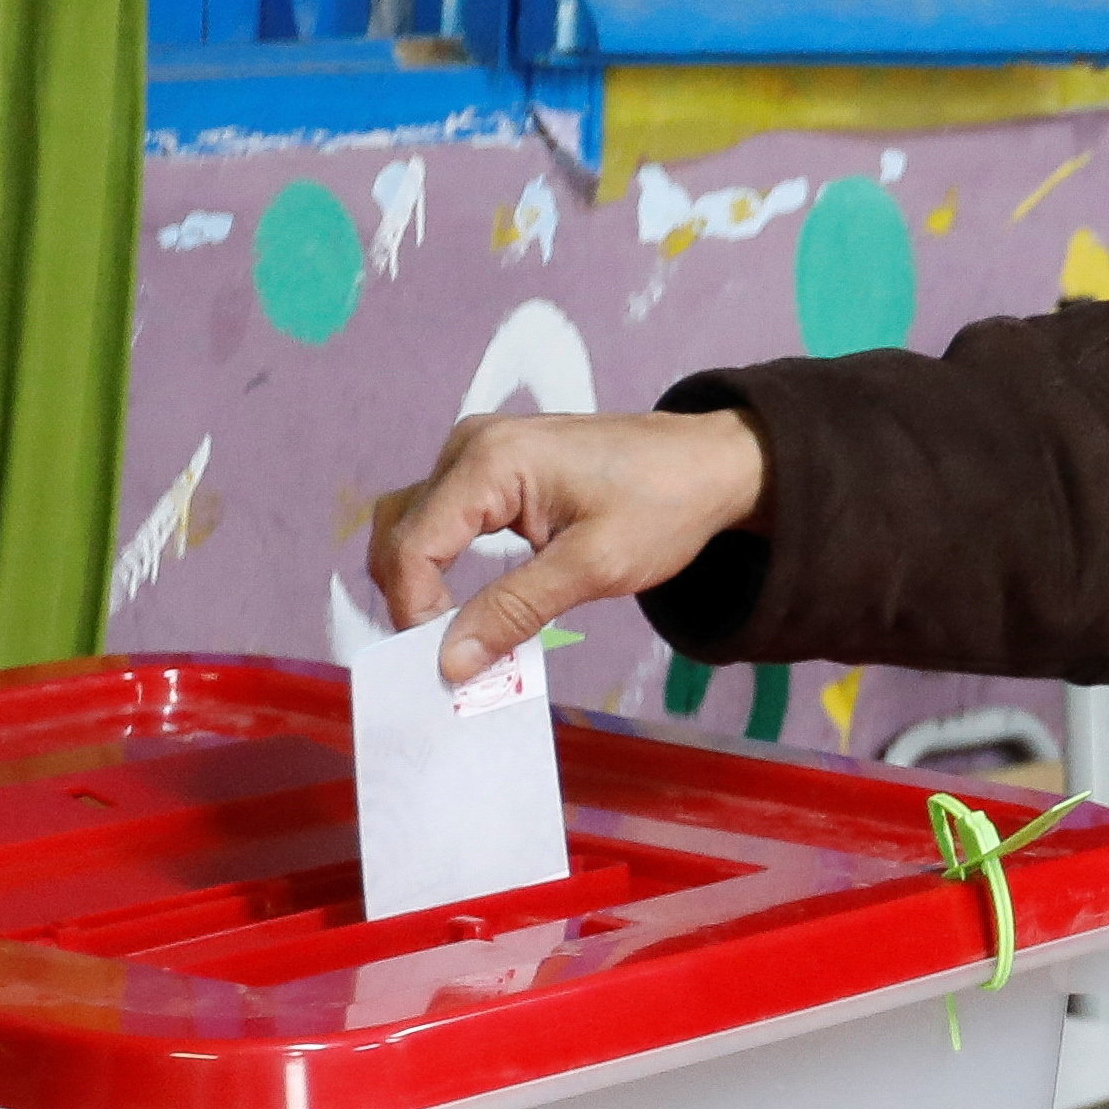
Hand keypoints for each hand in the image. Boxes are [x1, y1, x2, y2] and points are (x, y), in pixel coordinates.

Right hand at [368, 410, 771, 684]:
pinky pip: (443, 519)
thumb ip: (515, 612)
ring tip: (458, 638)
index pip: (413, 545)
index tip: (445, 662)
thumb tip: (450, 661)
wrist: (709, 465)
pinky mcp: (490, 468)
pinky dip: (443, 566)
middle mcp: (471, 446)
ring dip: (421, 584)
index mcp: (490, 459)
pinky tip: (471, 608)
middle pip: (400, 533)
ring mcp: (477, 452)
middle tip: (449, 658)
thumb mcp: (593, 568)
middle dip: (411, 601)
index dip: (415, 611)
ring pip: (413, 526)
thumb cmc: (664, 505)